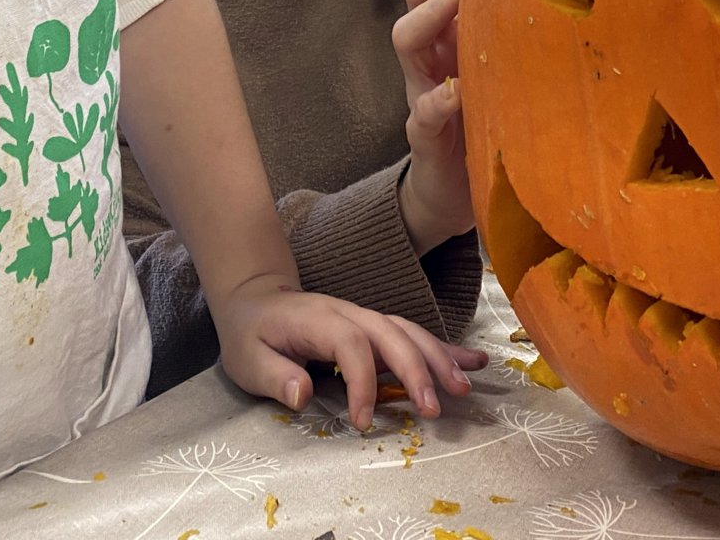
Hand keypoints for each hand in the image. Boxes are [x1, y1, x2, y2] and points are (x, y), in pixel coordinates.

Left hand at [211, 273, 479, 430]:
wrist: (257, 299)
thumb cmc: (252, 334)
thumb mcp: (246, 359)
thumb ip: (273, 376)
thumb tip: (301, 395)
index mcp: (317, 319)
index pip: (349, 344)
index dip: (361, 382)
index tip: (362, 422)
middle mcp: (349, 313)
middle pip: (391, 334)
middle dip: (416, 370)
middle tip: (434, 409)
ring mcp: (365, 317)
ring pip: (409, 332)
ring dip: (438, 358)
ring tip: (463, 388)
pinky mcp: (376, 328)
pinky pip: (414, 334)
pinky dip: (444, 348)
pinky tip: (472, 362)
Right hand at [394, 0, 476, 251]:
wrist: (454, 190)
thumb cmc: (487, 120)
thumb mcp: (501, 72)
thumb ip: (515, 38)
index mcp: (448, 34)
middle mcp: (429, 55)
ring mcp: (420, 91)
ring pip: (406, 37)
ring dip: (432, 16)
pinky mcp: (425, 135)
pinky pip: (423, 111)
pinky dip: (438, 99)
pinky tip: (458, 92)